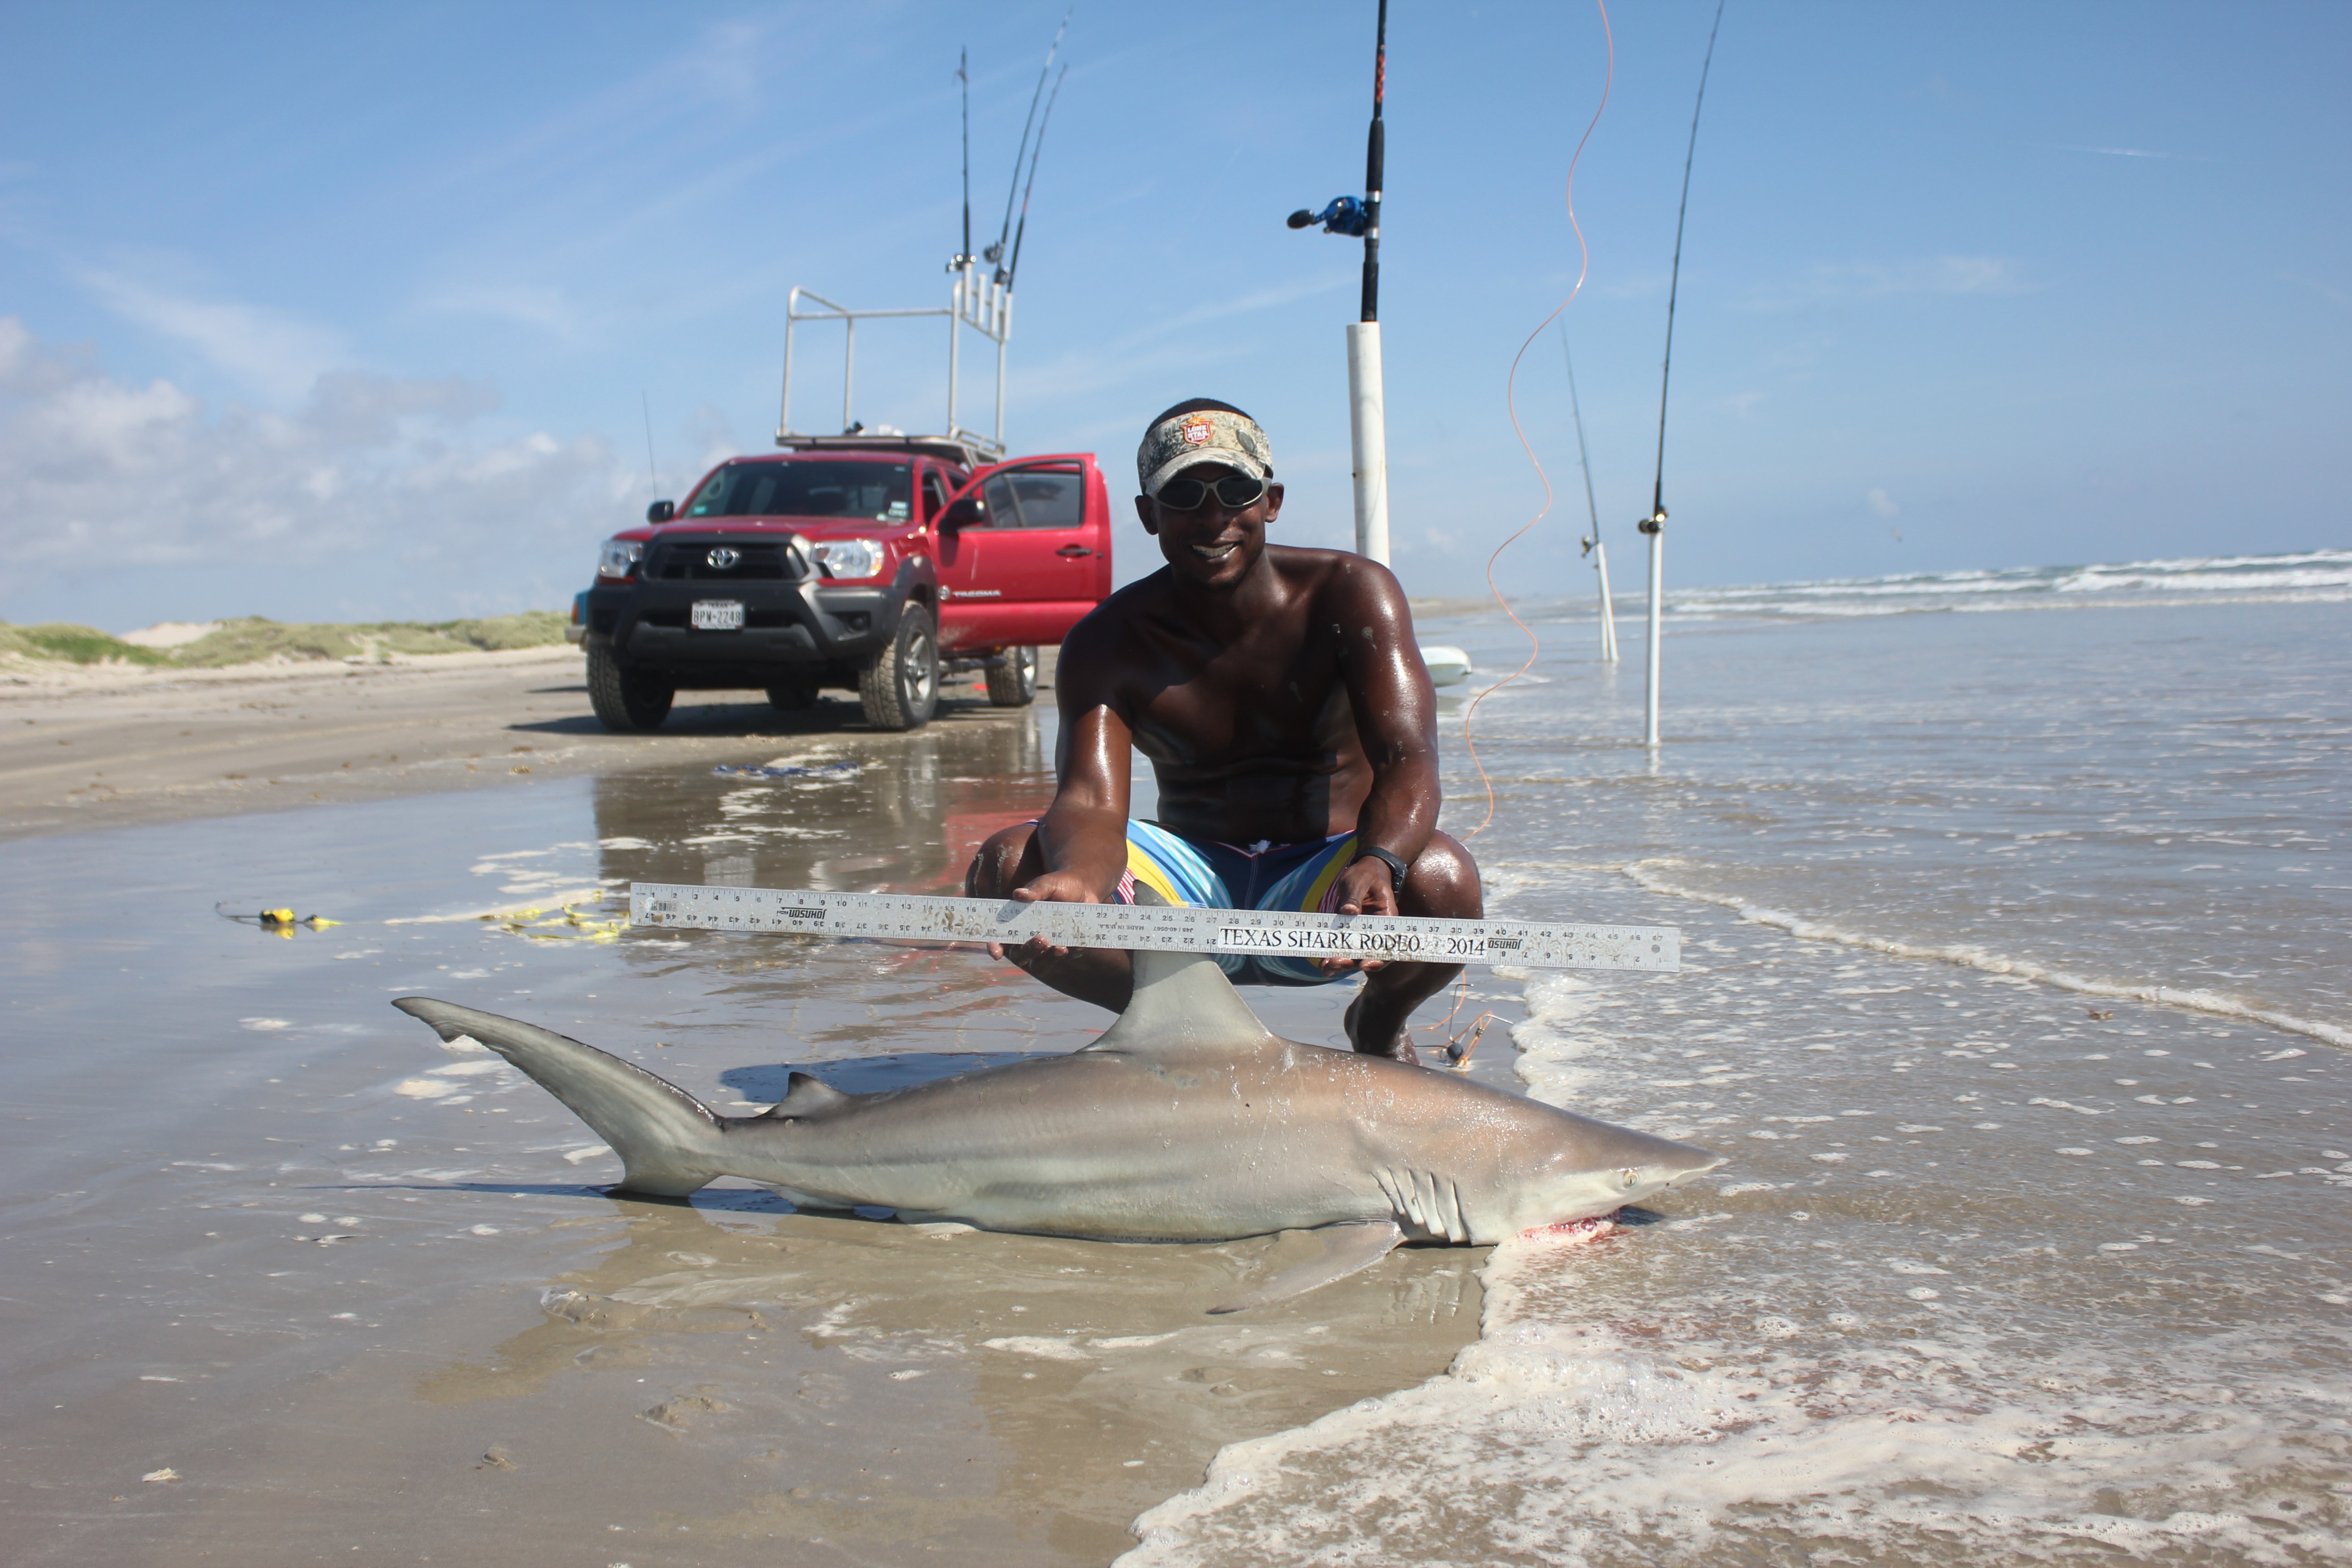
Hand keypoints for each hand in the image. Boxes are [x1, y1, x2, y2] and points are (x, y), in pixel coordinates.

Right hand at [991, 870, 1100, 965]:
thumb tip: (1019, 894)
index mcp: (1019, 922)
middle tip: (1041, 939)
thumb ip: (1035, 890)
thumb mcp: (1048, 884)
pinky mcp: (1069, 948)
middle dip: (1028, 950)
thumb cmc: (1060, 885)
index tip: (996, 953)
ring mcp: (1048, 946)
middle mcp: (1030, 938)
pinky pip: (1068, 958)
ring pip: (1040, 964)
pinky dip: (1072, 953)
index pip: (1000, 939)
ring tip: (1060, 948)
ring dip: (1048, 959)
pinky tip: (1076, 945)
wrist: (1084, 888)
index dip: (995, 946)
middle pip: (1019, 955)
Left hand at [1320, 857, 1400, 973]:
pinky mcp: (1348, 932)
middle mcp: (1376, 931)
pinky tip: (1322, 964)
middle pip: (1369, 954)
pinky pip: (1342, 947)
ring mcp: (1362, 933)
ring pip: (1355, 955)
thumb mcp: (1359, 881)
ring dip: (1341, 964)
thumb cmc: (1365, 874)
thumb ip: (1354, 896)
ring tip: (1325, 968)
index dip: (1377, 958)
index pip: (1386, 944)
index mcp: (1386, 919)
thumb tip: (1349, 911)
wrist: (1363, 871)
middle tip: (1335, 963)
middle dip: (1353, 963)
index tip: (1364, 965)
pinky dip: (1333, 956)